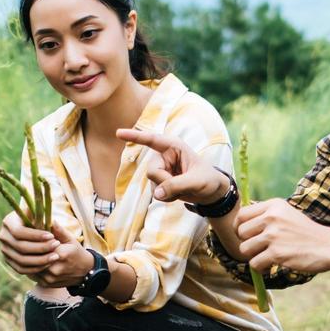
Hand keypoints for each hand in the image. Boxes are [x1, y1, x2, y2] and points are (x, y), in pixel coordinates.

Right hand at [0, 211, 55, 275]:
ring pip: (21, 260)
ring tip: (55, 256)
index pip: (19, 231)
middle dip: (41, 248)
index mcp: (8, 222)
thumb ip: (42, 213)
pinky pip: (21, 269)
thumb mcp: (38, 212)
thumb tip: (50, 217)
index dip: (35, 236)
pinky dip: (35, 268)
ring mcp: (5, 251)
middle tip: (56, 245)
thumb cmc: (36, 218)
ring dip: (40, 260)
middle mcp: (3, 237)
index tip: (51, 236)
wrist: (29, 228)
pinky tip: (48, 264)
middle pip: (20, 247)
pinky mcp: (9, 261)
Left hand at [0, 215, 92, 282]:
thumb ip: (58, 230)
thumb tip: (47, 218)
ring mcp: (50, 278)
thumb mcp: (70, 239)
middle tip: (20, 239)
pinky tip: (26, 259)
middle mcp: (55, 268)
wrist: (85, 273)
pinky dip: (29, 267)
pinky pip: (32, 274)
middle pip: (34, 256)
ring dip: (26, 258)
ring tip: (20, 249)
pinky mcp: (46, 284)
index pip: (42, 244)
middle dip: (29, 248)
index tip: (29, 231)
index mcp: (62, 254)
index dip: (35, 238)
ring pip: (31, 266)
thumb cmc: (77, 253)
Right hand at [116, 128, 230, 203]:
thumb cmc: (208, 180)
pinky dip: (166, 197)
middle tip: (180, 186)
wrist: (212, 192)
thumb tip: (156, 194)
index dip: (135, 136)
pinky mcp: (160, 182)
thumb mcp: (196, 182)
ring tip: (183, 189)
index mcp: (174, 146)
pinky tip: (177, 194)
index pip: (152, 139)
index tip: (118, 133)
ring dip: (166, 192)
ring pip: (152, 183)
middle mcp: (164, 156)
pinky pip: (155, 192)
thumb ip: (176, 186)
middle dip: (164, 182)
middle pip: (151, 170)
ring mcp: (161, 169)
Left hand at [236, 199, 329, 273]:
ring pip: (244, 249)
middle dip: (246, 243)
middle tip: (258, 248)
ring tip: (265, 257)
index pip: (241, 214)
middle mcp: (272, 218)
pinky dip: (261, 268)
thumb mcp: (287, 213)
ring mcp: (274, 236)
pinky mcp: (277, 253)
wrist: (328, 246)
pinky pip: (254, 263)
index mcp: (274, 206)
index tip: (246, 235)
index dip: (239, 227)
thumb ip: (266, 215)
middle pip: (240, 232)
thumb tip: (241, 222)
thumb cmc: (306, 232)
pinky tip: (270, 266)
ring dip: (253, 256)